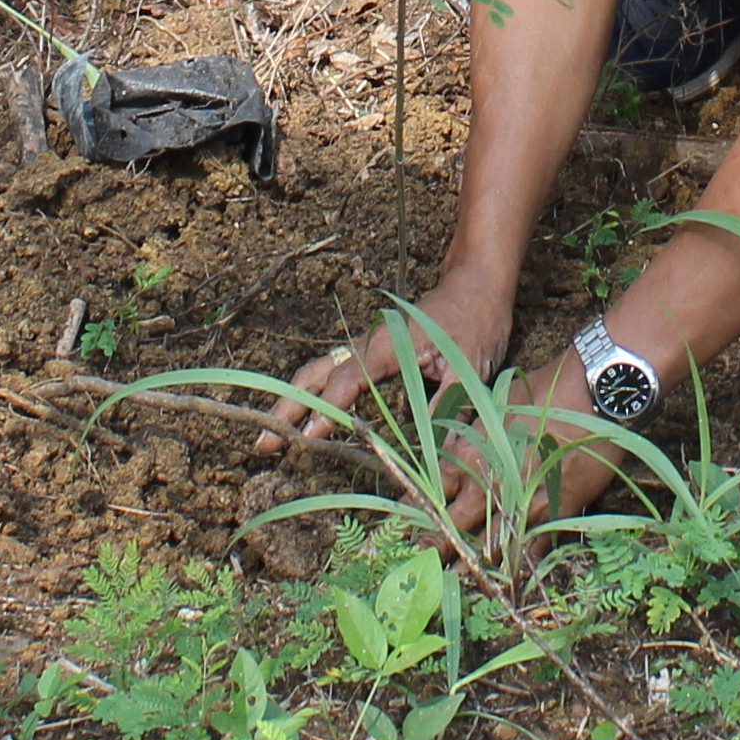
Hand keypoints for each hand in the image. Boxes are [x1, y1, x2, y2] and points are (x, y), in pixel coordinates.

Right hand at [259, 295, 505, 456]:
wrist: (477, 285)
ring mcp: (367, 347)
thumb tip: (436, 454)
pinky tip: (304, 414)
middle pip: (316, 376)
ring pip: (319, 372)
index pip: (347, 382)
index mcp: (387, 345)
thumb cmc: (474, 322)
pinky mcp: (373, 352)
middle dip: (288, 407)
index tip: (304, 438)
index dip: (326, 412)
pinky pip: (333, 373)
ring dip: (294, 401)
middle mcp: (368, 345)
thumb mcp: (469, 369)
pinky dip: (313, 394)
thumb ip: (448, 410)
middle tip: (263, 443)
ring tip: (272, 434)